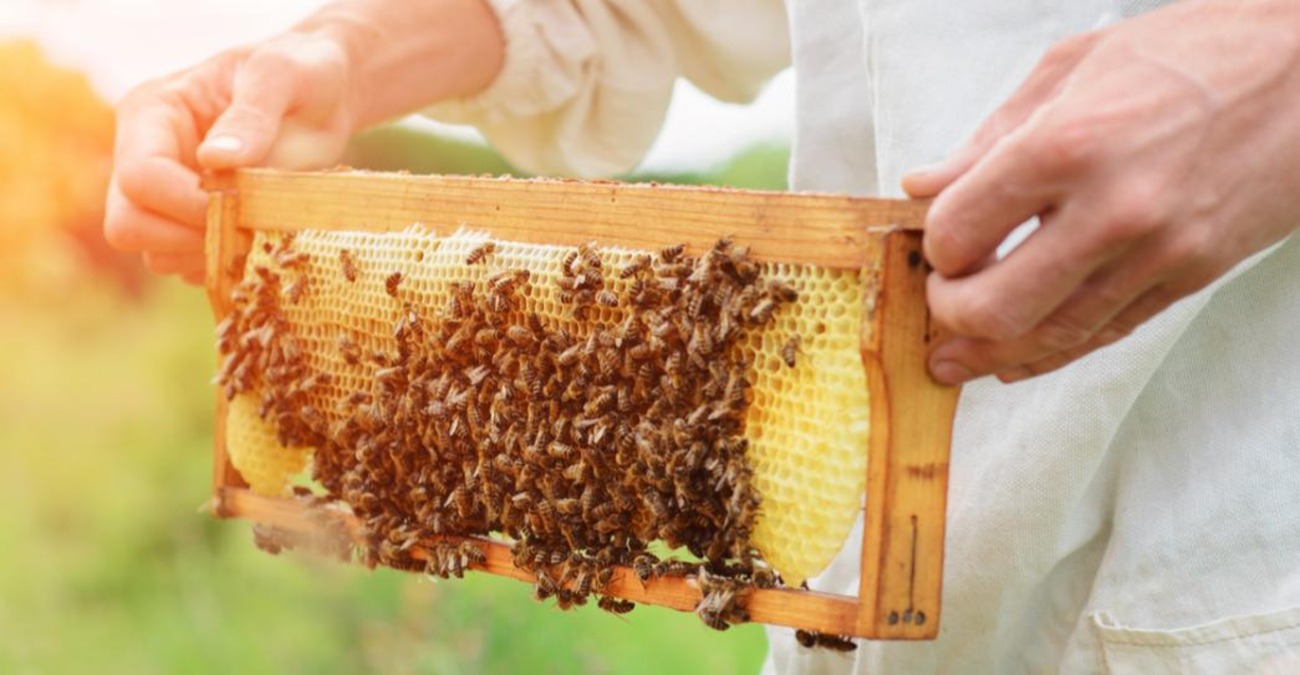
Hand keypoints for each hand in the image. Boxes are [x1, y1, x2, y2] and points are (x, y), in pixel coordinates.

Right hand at [104, 31, 356, 283]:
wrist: (324, 94)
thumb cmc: (299, 72)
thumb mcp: (282, 76)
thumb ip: (252, 115)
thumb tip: (216, 161)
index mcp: (152, 115)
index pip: (138, 178)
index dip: (186, 204)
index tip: (241, 203)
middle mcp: (146, 157)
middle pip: (129, 226)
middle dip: (188, 238)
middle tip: (248, 227)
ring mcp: (166, 197)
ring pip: (158, 256)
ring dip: (210, 256)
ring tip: (260, 230)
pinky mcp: (192, 225)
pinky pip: (190, 268)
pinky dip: (225, 266)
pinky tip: (260, 241)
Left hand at [903, 0, 1299, 384]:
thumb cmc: (1193, 52)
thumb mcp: (1072, 68)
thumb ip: (989, 138)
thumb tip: (923, 186)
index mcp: (1066, 145)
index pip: (961, 233)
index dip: (935, 247)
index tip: (938, 239)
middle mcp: (1111, 210)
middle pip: (996, 306)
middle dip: (950, 314)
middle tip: (941, 299)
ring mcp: (1156, 253)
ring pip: (1050, 337)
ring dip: (990, 355)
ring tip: (953, 360)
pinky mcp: (1189, 277)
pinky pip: (1104, 335)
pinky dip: (1051, 355)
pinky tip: (1014, 362)